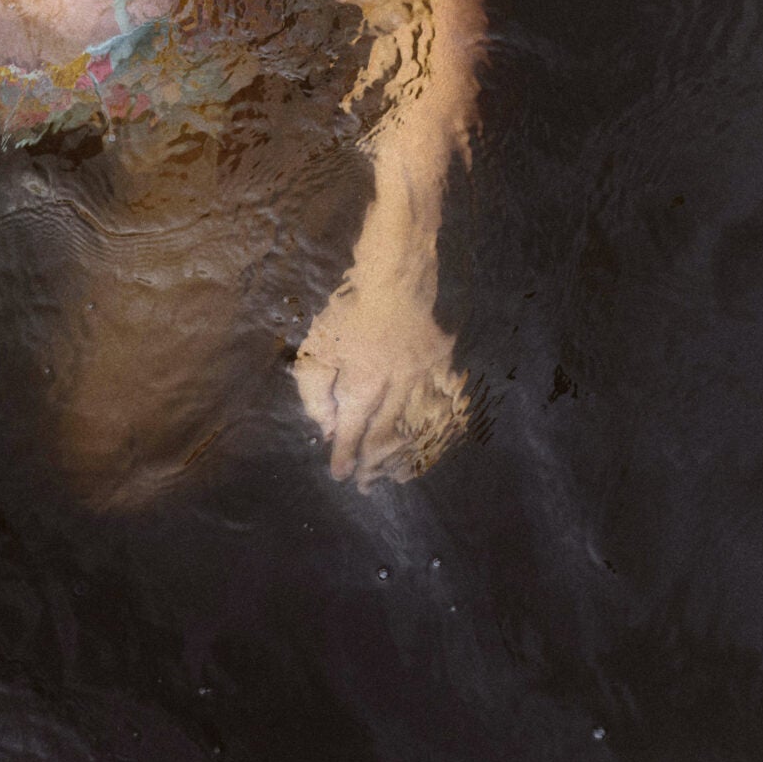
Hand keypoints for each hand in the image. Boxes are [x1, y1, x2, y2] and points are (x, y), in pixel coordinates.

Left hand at [293, 278, 467, 488]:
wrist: (396, 275)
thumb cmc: (349, 310)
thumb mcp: (317, 348)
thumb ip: (317, 393)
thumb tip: (329, 430)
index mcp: (363, 382)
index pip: (352, 430)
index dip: (345, 456)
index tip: (340, 476)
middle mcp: (398, 386)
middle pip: (387, 437)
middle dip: (374, 466)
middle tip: (366, 486)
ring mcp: (426, 377)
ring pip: (417, 429)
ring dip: (406, 457)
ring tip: (397, 478)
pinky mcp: (445, 366)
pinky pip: (443, 408)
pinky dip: (436, 432)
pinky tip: (429, 446)